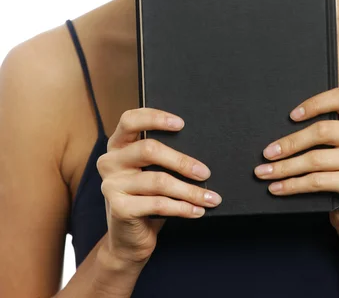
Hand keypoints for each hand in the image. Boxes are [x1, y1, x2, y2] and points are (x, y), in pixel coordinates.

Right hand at [96, 108, 221, 265]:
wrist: (129, 239)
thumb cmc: (146, 198)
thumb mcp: (150, 171)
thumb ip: (161, 157)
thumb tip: (199, 153)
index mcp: (117, 145)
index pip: (130, 120)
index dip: (155, 118)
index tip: (181, 124)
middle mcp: (110, 161)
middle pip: (148, 149)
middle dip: (182, 161)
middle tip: (205, 172)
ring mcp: (111, 185)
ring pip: (158, 181)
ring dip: (189, 190)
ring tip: (210, 197)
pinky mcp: (119, 208)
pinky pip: (158, 204)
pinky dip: (182, 207)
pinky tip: (197, 210)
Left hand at [254, 87, 338, 234]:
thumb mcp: (336, 143)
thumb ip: (320, 130)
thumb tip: (276, 127)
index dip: (315, 103)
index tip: (291, 115)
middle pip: (323, 131)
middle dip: (290, 142)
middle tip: (267, 152)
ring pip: (316, 159)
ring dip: (285, 167)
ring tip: (264, 172)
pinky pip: (318, 181)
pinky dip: (293, 185)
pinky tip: (277, 187)